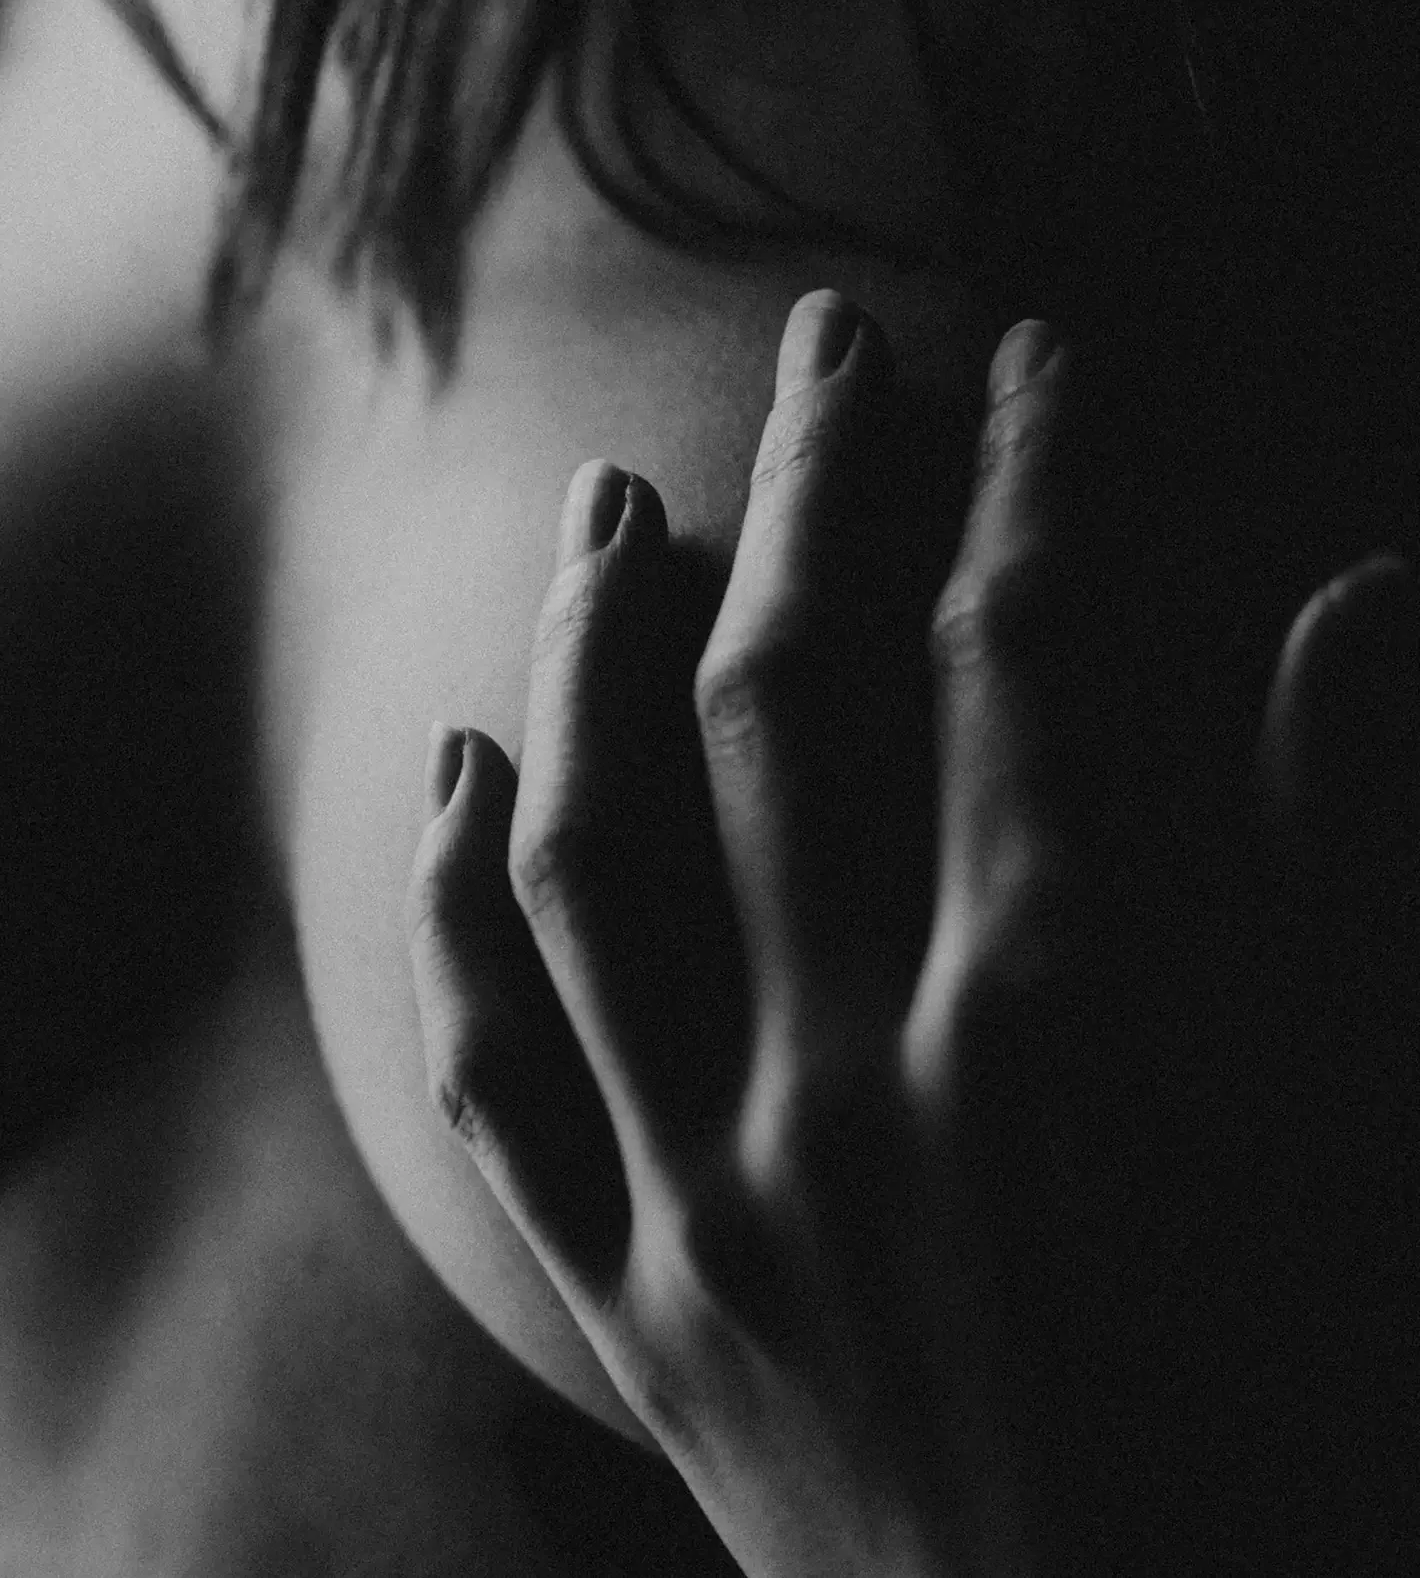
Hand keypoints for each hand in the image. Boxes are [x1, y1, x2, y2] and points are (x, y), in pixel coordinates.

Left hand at [408, 291, 1417, 1575]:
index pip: (1023, 662)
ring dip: (591, 659)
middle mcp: (851, 1083)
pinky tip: (457, 787)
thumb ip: (1341, 874)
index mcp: (1067, 1030)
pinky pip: (499, 1079)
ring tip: (606, 512)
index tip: (1036, 359)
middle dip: (815, 494)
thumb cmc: (1303, 1441)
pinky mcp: (633, 1308)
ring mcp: (711, 1199)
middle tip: (822, 344)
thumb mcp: (1372, 1151)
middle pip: (787, 705)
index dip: (1033, 478)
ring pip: (594, 856)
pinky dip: (461, 918)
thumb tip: (1351, 604)